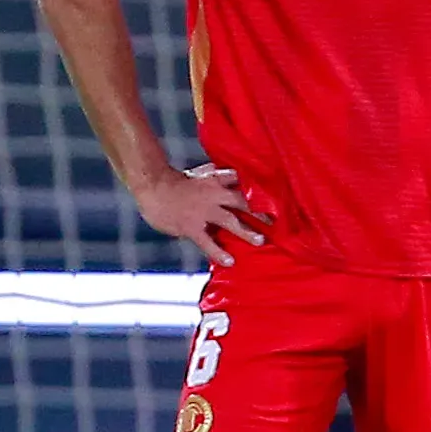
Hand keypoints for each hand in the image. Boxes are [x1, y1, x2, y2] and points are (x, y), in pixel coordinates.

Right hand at [131, 164, 266, 267]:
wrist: (152, 187)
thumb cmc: (175, 180)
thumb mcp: (199, 173)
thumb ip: (216, 174)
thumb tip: (230, 170)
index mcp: (216, 180)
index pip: (242, 181)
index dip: (260, 186)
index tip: (278, 194)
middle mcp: (213, 194)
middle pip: (242, 201)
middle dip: (260, 212)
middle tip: (276, 221)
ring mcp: (203, 211)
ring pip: (230, 221)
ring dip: (246, 231)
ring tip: (260, 240)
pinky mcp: (191, 226)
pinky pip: (208, 241)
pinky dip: (219, 252)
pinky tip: (230, 261)